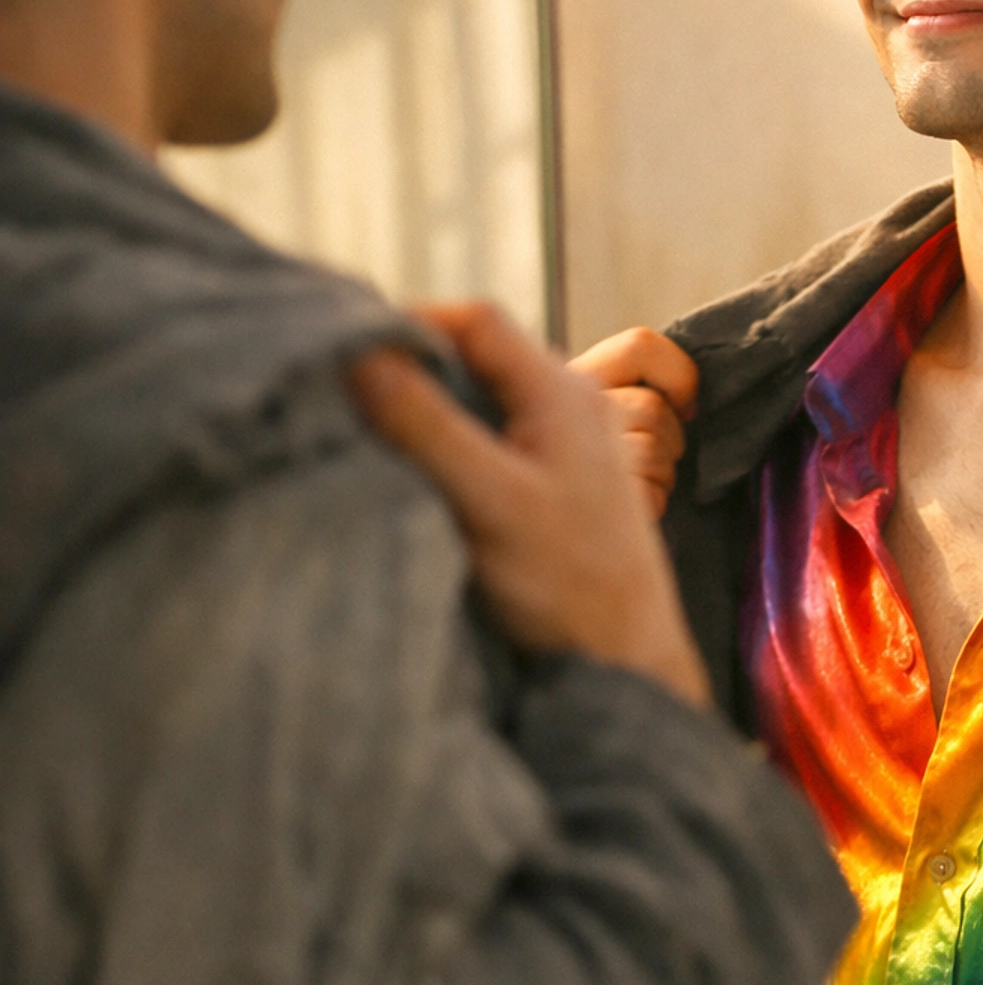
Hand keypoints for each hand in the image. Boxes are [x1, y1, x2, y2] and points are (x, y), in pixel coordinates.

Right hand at [349, 304, 708, 704]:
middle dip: (414, 369)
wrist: (629, 663)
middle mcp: (572, 406)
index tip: (351, 351)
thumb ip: (428, 427)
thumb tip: (363, 355)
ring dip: (432, 411)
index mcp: (562, 393)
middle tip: (351, 396)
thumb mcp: (489, 502)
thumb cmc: (569, 587)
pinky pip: (497, 441)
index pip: (476, 321)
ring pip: (485, 401)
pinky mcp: (559, 486)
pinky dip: (454, 447)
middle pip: (479, 357)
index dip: (410, 322)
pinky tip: (423, 478)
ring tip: (377, 436)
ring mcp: (569, 445)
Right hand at [566, 328, 696, 520]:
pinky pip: (651, 490)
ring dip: (661, 472)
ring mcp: (568, 454)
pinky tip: (629, 505)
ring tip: (635, 483)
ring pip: (654, 448)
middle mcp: (559, 406)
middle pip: (653, 407)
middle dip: (668, 437)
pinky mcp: (587, 498)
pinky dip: (653, 500)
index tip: (685, 406)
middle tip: (647, 458)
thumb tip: (691, 399)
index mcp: (570, 375)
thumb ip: (640, 386)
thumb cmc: (599, 473)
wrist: (575, 531)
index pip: (640, 345)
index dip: (680, 375)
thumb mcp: (616, 410)